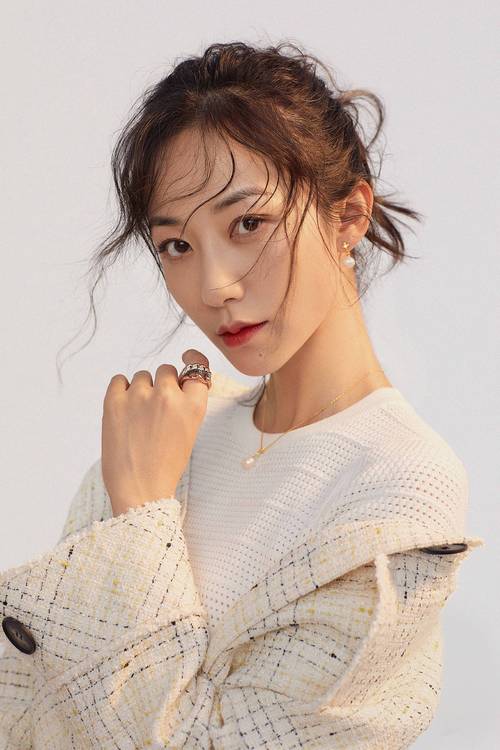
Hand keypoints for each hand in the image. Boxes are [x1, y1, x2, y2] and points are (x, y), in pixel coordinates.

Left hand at [101, 349, 209, 516]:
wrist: (139, 489)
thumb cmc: (165, 464)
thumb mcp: (189, 431)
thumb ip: (186, 403)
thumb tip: (178, 379)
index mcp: (193, 405)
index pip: (197, 369)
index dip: (192, 363)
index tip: (187, 358)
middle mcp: (168, 395)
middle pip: (166, 370)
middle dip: (162, 385)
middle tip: (156, 410)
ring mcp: (139, 396)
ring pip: (141, 376)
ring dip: (141, 389)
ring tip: (138, 418)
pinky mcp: (114, 400)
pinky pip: (119, 379)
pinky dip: (121, 390)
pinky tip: (124, 410)